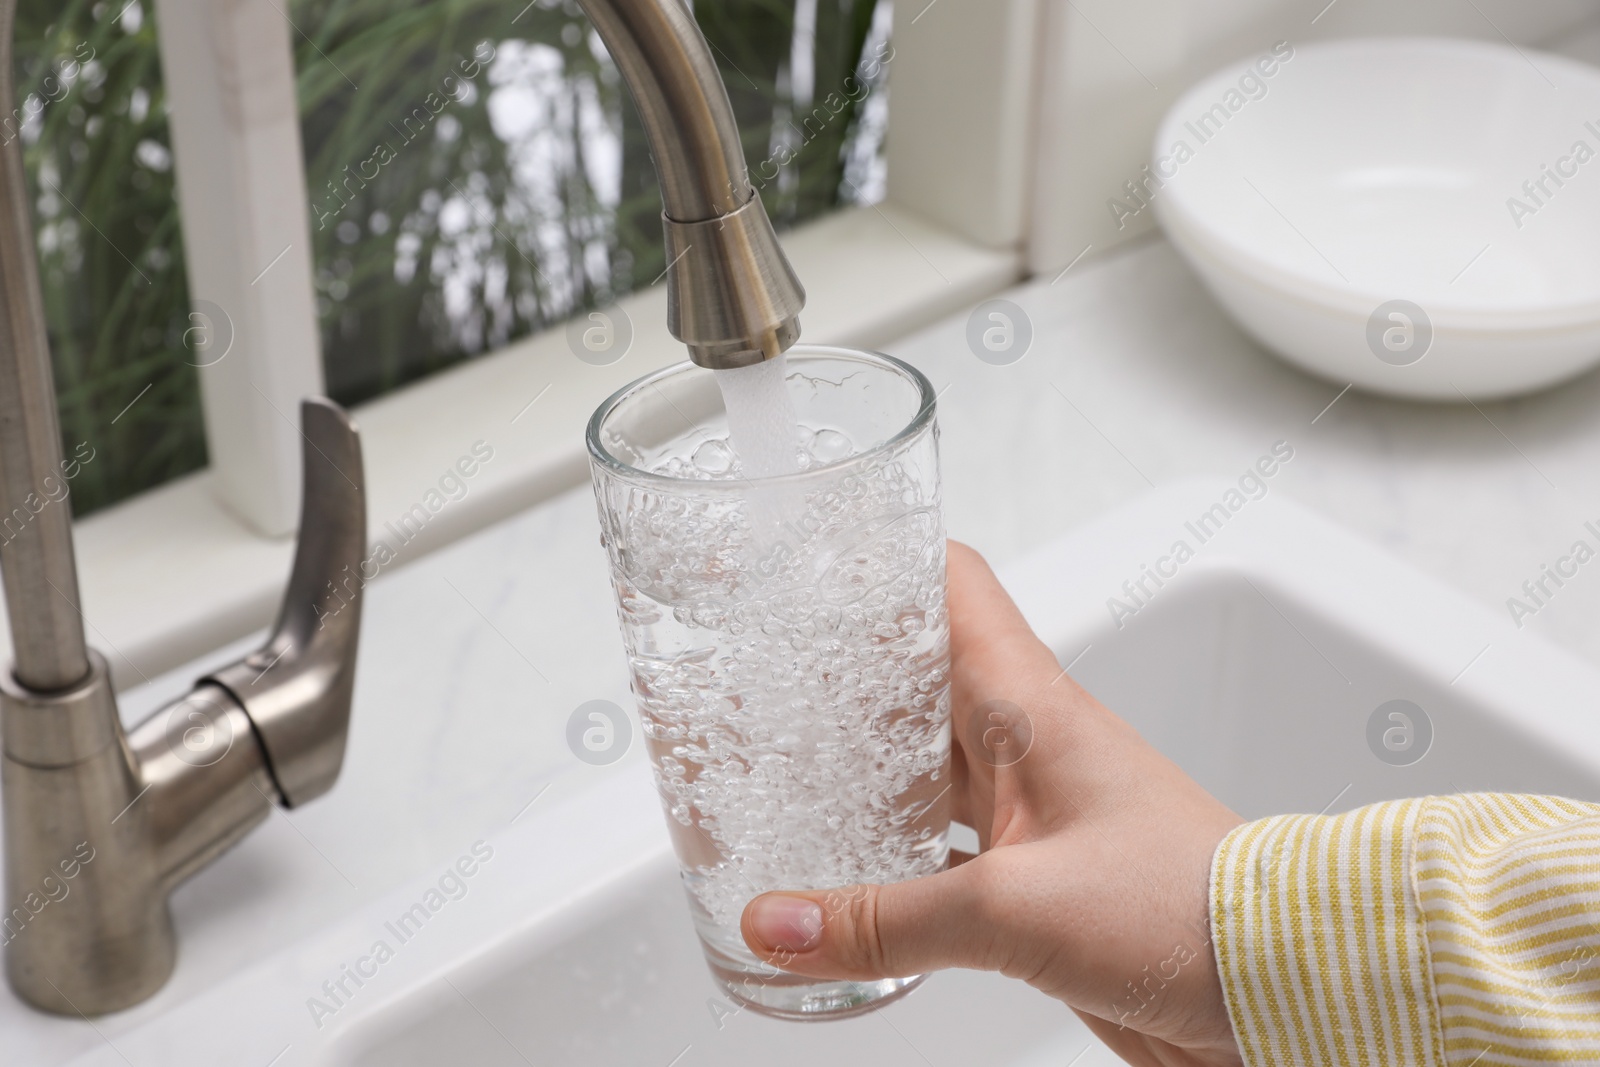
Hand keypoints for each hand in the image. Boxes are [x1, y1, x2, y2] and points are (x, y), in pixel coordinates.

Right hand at [740, 542, 1244, 1066]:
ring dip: (855, 766)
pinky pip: (938, 850)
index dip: (876, 555)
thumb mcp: (1016, 910)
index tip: (807, 547)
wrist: (1282, 984)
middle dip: (835, 666)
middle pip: (912, 672)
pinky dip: (885, 859)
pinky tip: (841, 878)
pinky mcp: (1031, 877)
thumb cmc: (1192, 909)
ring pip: (919, 764)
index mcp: (1029, 705)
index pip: (948, 584)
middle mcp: (1023, 742)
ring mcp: (1027, 809)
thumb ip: (888, 920)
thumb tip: (778, 925)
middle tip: (755, 665)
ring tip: (772, 765)